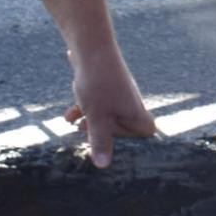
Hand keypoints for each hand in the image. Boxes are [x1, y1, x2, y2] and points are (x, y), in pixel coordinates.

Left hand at [64, 46, 156, 167]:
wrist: (90, 49)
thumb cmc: (98, 85)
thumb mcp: (97, 118)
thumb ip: (100, 142)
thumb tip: (103, 166)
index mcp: (135, 111)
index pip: (147, 131)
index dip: (133, 140)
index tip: (114, 140)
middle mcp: (129, 102)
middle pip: (125, 124)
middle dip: (104, 133)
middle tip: (88, 134)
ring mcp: (117, 93)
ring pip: (107, 114)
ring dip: (90, 122)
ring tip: (73, 125)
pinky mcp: (104, 85)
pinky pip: (98, 103)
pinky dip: (84, 109)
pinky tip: (68, 112)